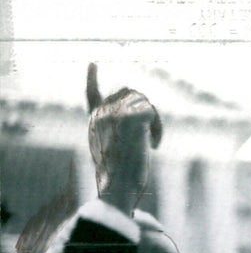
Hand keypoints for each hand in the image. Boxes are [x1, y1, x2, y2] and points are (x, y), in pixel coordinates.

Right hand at [98, 92, 156, 214]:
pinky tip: (153, 145)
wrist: (119, 188)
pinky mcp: (130, 117)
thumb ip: (121, 132)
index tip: (92, 64)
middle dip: (146, 110)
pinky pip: (152, 112)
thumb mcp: (117, 153)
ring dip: (154, 121)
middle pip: (129, 93)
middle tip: (153, 138)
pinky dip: (158, 129)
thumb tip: (143, 115)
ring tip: (152, 143)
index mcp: (94, 123)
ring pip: (143, 101)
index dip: (91, 80)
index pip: (91, 96)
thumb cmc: (120, 180)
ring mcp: (114, 114)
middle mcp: (101, 114)